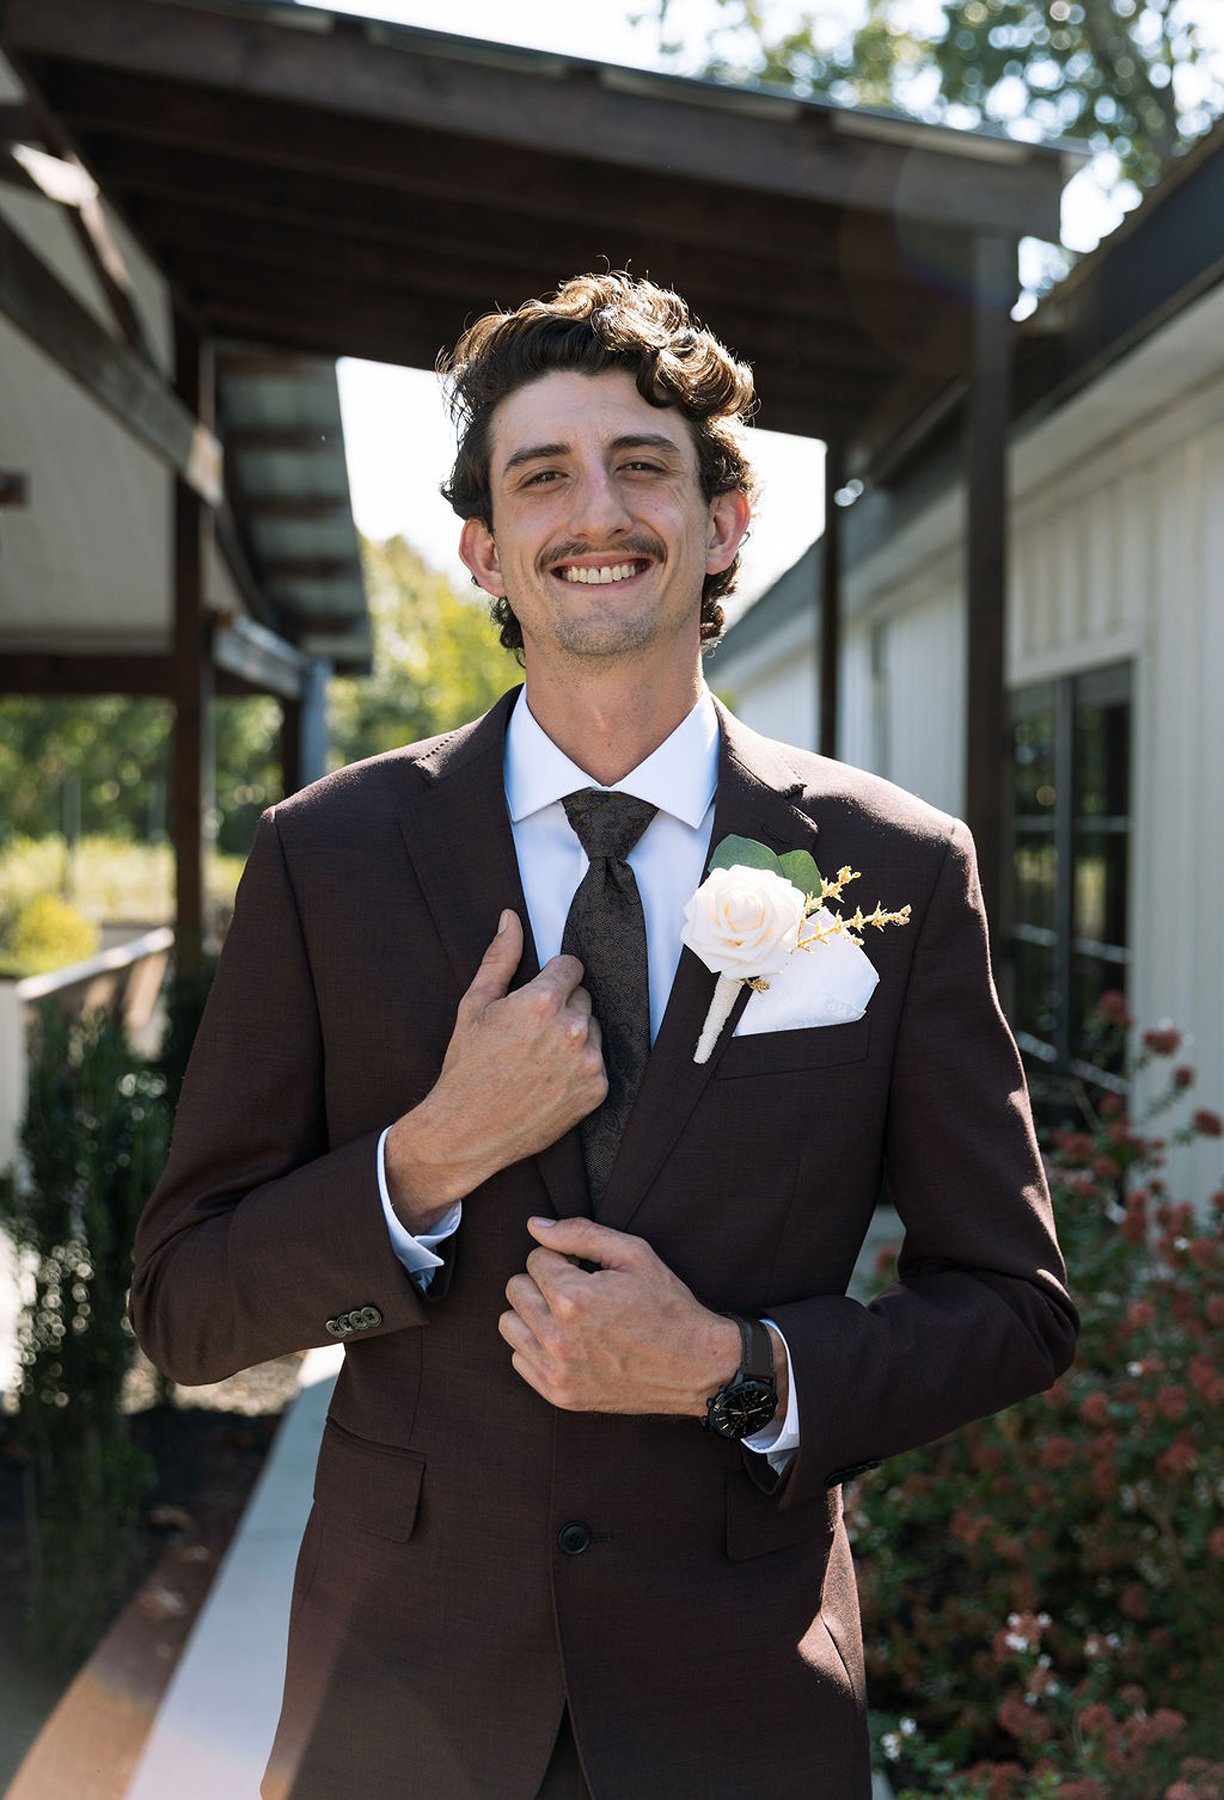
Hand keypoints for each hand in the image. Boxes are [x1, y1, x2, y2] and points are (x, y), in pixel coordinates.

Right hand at [385, 911, 606, 1230]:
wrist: (466, 1131)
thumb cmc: (467, 1066)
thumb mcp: (475, 1005)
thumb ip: (500, 957)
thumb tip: (511, 918)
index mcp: (543, 1001)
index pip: (571, 967)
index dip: (550, 979)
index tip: (534, 997)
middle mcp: (572, 1030)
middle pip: (583, 997)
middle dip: (561, 1007)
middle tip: (529, 1032)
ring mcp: (589, 1062)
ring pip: (592, 1029)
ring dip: (573, 1036)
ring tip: (537, 1057)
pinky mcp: (596, 1090)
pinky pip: (597, 1061)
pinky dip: (580, 1066)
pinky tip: (549, 1078)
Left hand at [499, 1216, 743, 1416]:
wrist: (694, 1365)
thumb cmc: (666, 1304)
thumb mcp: (633, 1254)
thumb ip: (579, 1233)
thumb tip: (533, 1225)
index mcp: (573, 1298)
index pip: (535, 1258)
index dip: (563, 1258)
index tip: (586, 1270)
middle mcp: (558, 1338)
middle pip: (516, 1289)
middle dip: (543, 1281)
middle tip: (578, 1290)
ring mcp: (557, 1371)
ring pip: (510, 1324)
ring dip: (533, 1313)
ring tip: (568, 1315)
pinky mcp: (560, 1395)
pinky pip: (519, 1359)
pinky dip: (537, 1346)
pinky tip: (569, 1341)